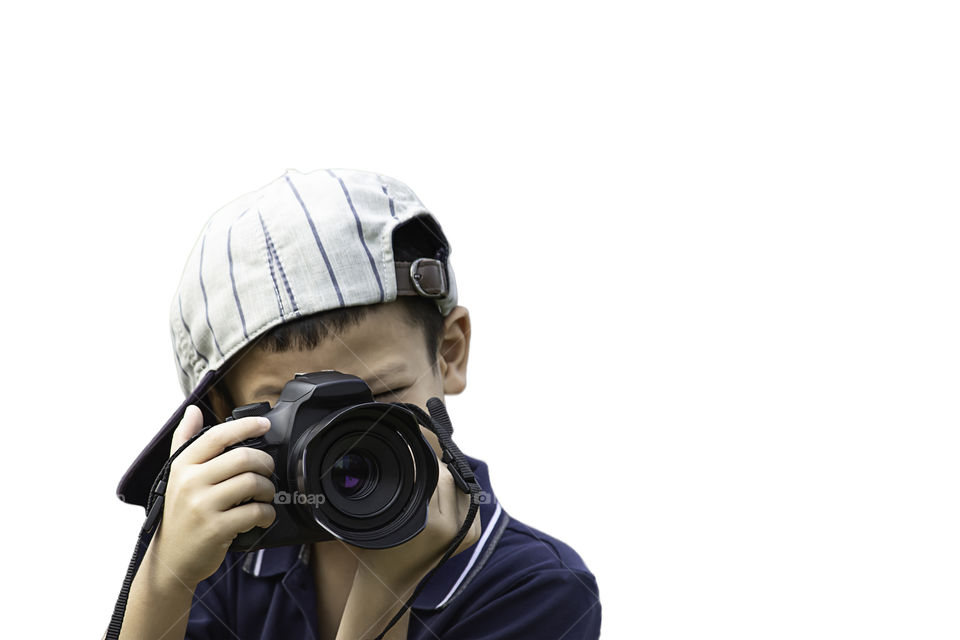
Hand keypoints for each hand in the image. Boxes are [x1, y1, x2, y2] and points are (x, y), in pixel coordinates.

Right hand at [145, 405, 277, 588]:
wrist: (171, 560)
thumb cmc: (180, 515)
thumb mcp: (175, 475)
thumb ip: (184, 440)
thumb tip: (192, 410)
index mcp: (183, 466)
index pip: (218, 436)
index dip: (246, 426)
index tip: (265, 425)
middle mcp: (190, 482)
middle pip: (243, 458)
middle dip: (265, 463)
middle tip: (268, 471)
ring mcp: (202, 506)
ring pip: (252, 483)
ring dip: (269, 489)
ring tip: (265, 495)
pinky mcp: (216, 528)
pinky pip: (254, 511)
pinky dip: (267, 513)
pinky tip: (262, 515)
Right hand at [348, 443, 482, 594]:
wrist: (391, 583)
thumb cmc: (375, 549)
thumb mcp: (373, 518)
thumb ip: (376, 490)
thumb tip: (381, 458)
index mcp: (432, 525)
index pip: (436, 473)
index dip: (421, 457)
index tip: (408, 448)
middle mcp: (454, 530)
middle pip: (449, 477)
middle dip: (433, 465)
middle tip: (415, 456)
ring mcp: (467, 533)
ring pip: (461, 485)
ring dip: (445, 475)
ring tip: (424, 470)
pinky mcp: (474, 534)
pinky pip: (468, 499)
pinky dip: (455, 489)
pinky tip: (439, 484)